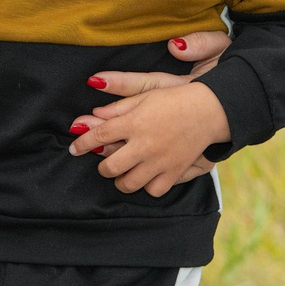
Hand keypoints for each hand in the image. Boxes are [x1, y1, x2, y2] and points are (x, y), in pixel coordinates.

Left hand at [67, 78, 230, 196]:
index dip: (82, 143)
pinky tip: (145, 176)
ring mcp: (159, 161)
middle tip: (104, 162)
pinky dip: (146, 186)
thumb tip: (93, 114)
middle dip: (102, 166)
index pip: (98, 137)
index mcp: (134, 122)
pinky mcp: (174, 172)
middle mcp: (144, 144)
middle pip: (109, 167)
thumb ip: (118, 107)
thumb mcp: (144, 95)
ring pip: (128, 183)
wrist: (209, 110)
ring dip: (120, 179)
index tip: (74, 148)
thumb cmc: (174, 98)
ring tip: (123, 172)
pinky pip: (152, 190)